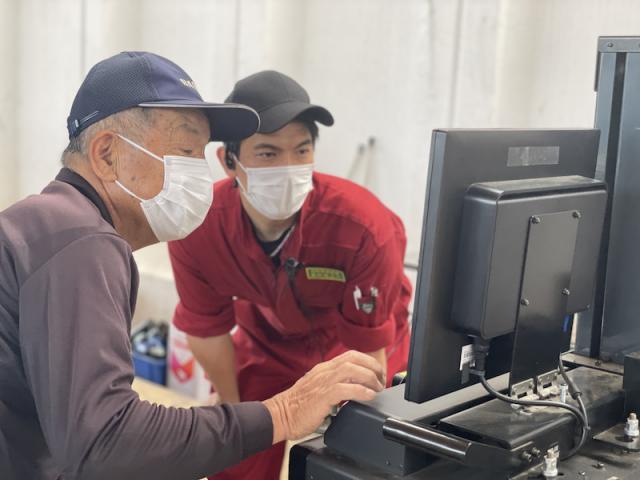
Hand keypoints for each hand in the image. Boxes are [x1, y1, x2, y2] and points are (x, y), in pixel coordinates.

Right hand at [262, 350, 384, 442]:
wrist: (280, 415)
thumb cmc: (298, 406)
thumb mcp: (318, 389)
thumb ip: (334, 387)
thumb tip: (354, 391)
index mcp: (324, 369)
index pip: (350, 356)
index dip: (368, 362)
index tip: (377, 373)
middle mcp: (324, 371)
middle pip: (354, 358)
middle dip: (373, 367)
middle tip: (381, 380)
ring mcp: (323, 382)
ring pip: (351, 369)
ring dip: (369, 378)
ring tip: (377, 388)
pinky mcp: (322, 396)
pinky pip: (345, 388)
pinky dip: (361, 391)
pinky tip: (369, 396)